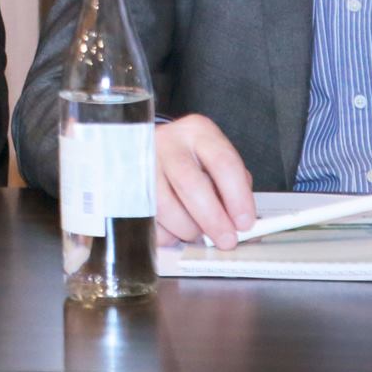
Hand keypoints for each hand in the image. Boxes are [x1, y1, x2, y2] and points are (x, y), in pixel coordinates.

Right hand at [153, 114, 254, 248]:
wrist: (148, 148)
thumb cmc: (192, 160)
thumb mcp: (216, 161)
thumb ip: (230, 187)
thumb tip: (239, 223)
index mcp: (197, 132)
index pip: (223, 163)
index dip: (237, 197)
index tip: (245, 222)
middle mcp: (167, 143)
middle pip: (190, 184)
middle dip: (212, 219)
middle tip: (226, 239)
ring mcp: (142, 163)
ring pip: (165, 207)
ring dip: (187, 229)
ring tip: (196, 230)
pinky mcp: (126, 187)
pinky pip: (147, 221)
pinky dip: (166, 233)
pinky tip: (174, 227)